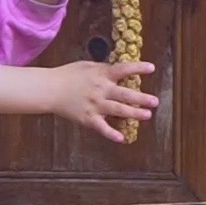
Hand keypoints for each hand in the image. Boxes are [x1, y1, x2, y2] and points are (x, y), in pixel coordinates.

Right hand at [38, 56, 157, 142]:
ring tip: (147, 115)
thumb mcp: (87, 66)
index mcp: (102, 74)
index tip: (152, 68)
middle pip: (125, 94)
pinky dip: (111, 133)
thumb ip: (104, 69)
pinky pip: (102, 127)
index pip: (123, 69)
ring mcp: (95, 105)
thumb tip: (119, 71)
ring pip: (118, 110)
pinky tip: (122, 138)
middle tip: (155, 101)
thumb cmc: (68, 75)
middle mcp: (101, 90)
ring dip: (134, 113)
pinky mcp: (88, 118)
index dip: (138, 68)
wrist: (50, 89)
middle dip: (142, 98)